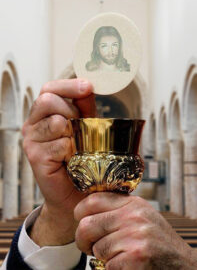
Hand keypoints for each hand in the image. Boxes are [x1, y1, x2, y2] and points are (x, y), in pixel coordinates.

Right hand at [22, 78, 95, 245]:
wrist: (75, 191)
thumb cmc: (81, 155)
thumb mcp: (86, 125)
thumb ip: (84, 105)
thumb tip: (88, 85)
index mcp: (43, 112)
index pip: (49, 88)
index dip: (68, 85)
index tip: (87, 86)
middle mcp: (33, 123)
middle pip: (48, 100)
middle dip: (71, 111)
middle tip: (80, 127)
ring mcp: (31, 140)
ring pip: (56, 122)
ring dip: (74, 133)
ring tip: (77, 146)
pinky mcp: (34, 157)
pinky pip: (60, 144)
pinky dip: (73, 151)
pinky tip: (72, 160)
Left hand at [75, 193, 196, 268]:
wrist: (183, 265)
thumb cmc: (159, 242)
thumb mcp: (142, 215)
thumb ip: (119, 209)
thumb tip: (88, 208)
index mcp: (132, 203)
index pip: (92, 200)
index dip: (80, 213)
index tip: (81, 221)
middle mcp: (133, 216)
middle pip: (87, 225)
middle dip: (83, 240)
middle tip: (90, 246)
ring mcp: (135, 236)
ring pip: (97, 248)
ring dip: (102, 257)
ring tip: (118, 255)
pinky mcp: (137, 257)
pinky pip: (108, 265)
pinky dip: (113, 269)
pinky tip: (127, 265)